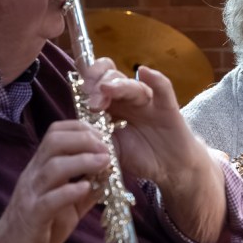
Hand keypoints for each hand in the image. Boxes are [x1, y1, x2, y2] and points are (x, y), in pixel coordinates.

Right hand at [0, 120, 109, 242]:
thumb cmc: (38, 227)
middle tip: (107, 147)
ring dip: (82, 161)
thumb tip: (109, 176)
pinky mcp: (32, 217)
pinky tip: (86, 188)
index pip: (55, 133)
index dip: (81, 128)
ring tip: (105, 162)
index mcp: (41, 168)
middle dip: (84, 139)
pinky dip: (69, 192)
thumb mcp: (66, 205)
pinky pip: (49, 200)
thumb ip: (86, 191)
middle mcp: (34, 176)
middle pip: (54, 142)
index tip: (103, 135)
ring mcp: (31, 195)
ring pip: (53, 168)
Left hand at [81, 58, 227, 242]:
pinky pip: (163, 89)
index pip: (96, 79)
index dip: (87, 79)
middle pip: (111, 75)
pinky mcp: (167, 108)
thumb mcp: (110, 149)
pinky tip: (145, 72)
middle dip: (98, 83)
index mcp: (111, 103)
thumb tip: (73, 131)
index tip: (80, 91)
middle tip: (92, 101)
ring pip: (131, 83)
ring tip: (106, 91)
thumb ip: (94, 138)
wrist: (168, 169)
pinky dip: (155, 79)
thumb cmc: (139, 156)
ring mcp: (148, 101)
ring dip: (117, 84)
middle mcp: (127, 98)